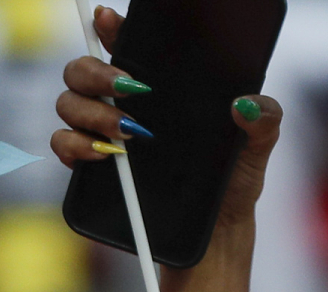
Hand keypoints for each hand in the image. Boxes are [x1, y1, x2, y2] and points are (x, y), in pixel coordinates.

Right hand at [48, 8, 281, 277]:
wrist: (216, 233)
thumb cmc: (231, 182)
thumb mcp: (255, 147)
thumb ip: (264, 119)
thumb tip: (245, 104)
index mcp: (157, 86)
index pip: (122, 42)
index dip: (109, 27)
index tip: (109, 20)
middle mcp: (123, 104)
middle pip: (82, 69)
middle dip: (97, 73)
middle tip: (133, 91)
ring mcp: (102, 134)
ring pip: (68, 103)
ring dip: (92, 112)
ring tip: (128, 133)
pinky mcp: (92, 166)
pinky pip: (63, 145)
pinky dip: (76, 147)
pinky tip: (103, 155)